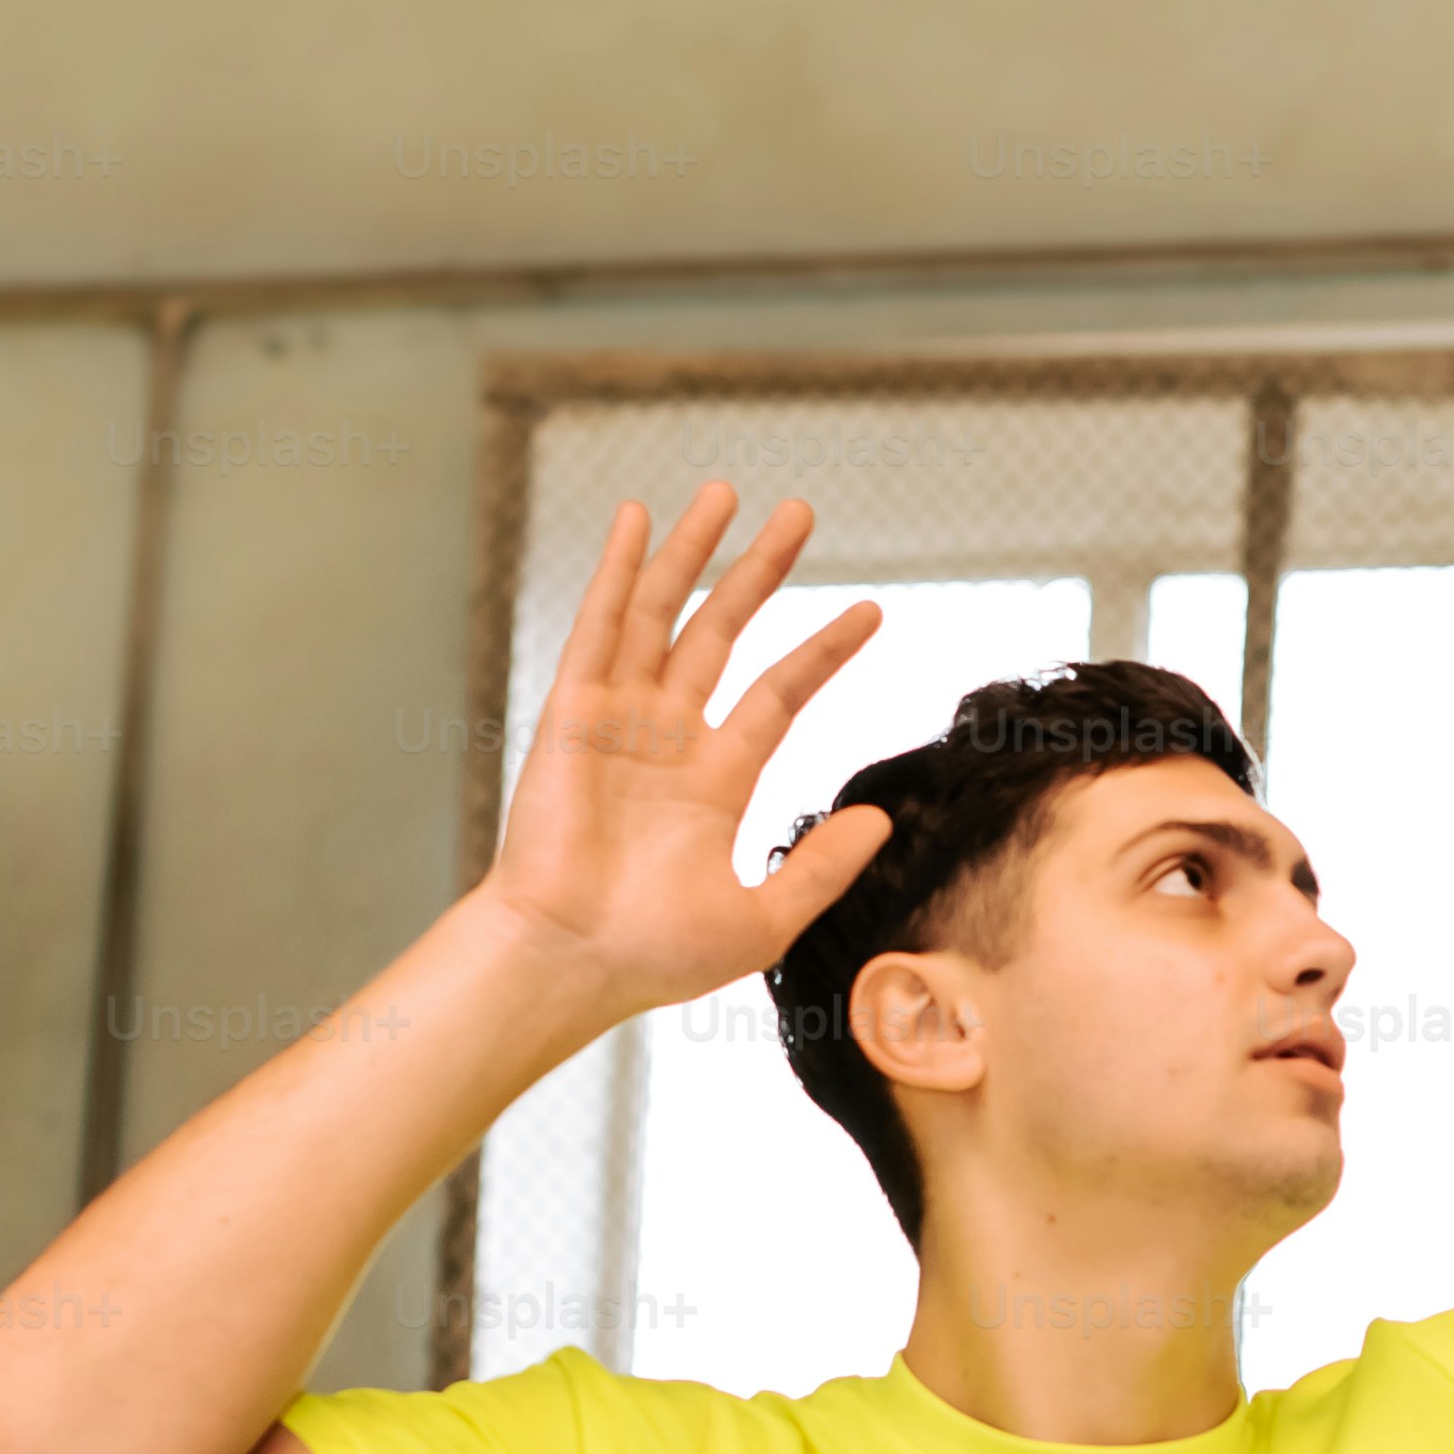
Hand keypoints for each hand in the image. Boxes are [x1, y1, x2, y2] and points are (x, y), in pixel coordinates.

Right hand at [472, 487, 890, 1021]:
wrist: (573, 961)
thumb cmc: (653, 954)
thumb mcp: (763, 917)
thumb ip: (822, 867)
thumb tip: (881, 819)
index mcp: (714, 781)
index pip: (779, 693)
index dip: (823, 650)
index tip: (872, 610)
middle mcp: (668, 739)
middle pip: (721, 632)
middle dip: (758, 571)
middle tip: (801, 512)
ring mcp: (619, 720)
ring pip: (662, 614)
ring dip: (692, 552)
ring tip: (727, 492)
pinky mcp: (573, 712)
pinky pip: (600, 628)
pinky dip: (617, 571)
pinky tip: (636, 519)